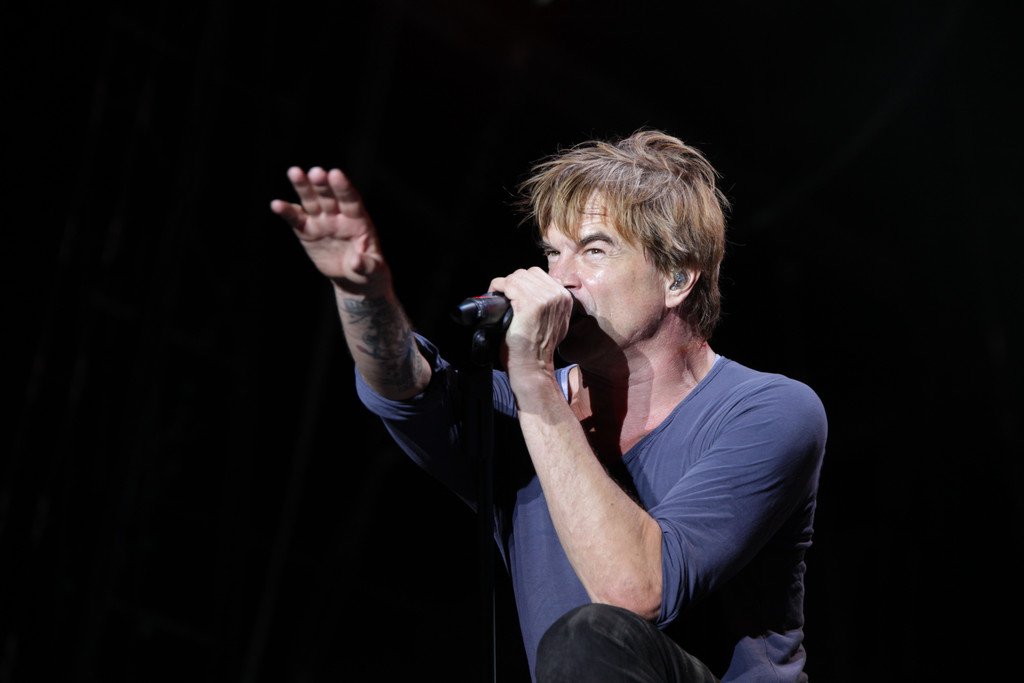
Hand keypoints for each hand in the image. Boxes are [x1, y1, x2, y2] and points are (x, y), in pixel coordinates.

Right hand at [270, 167, 388, 294]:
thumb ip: (367, 265)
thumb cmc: (369, 271)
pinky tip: (276, 204)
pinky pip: (296, 220)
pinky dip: (287, 212)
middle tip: (315, 172)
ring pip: (311, 202)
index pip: (351, 201)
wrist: (354, 279)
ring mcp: (322, 222)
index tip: (336, 174)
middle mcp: (338, 216)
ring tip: (294, 172)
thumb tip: (356, 261)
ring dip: (303, 187)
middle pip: (329, 197)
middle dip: (322, 185)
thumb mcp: (374, 271)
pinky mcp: (307, 232)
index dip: (343, 188)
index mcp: (358, 221)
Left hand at [488, 267, 573, 376]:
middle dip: (514, 282)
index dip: (523, 282)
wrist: (533, 366)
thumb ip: (551, 305)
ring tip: (499, 295)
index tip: (513, 292)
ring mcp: (545, 299)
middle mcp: (558, 295)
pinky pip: (509, 284)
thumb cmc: (538, 348)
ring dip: (505, 284)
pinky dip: (498, 286)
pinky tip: (494, 294)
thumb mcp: (555, 322)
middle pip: (528, 273)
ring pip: (518, 276)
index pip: (539, 275)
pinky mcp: (529, 304)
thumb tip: (535, 292)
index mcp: (565, 298)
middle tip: (504, 294)